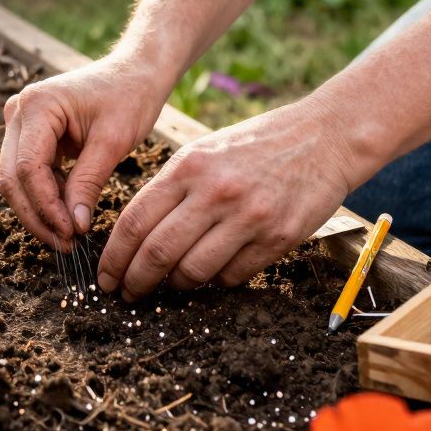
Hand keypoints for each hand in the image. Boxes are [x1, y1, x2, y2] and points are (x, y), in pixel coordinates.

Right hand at [0, 55, 171, 249]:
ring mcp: (20, 122)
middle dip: (37, 215)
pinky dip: (46, 197)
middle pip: (12, 177)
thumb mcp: (113, 142)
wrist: (134, 74)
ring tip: (68, 236)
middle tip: (65, 244)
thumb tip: (73, 227)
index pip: (28, 168)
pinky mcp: (29, 135)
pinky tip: (68, 215)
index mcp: (37, 105)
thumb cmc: (129, 97)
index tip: (69, 234)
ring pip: (15, 180)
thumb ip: (88, 183)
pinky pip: (29, 174)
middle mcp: (18, 111)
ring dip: (39, 210)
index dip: (46, 206)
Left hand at [96, 97, 354, 299]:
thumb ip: (170, 189)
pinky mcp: (278, 238)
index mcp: (189, 166)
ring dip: (176, 284)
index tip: (106, 277)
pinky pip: (232, 276)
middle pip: (158, 252)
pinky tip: (214, 270)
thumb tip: (134, 236)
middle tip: (128, 293)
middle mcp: (215, 191)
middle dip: (135, 280)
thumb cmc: (257, 145)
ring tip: (172, 283)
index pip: (135, 221)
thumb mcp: (205, 151)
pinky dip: (216, 280)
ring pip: (193, 271)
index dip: (114, 256)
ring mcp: (249, 216)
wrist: (324, 138)